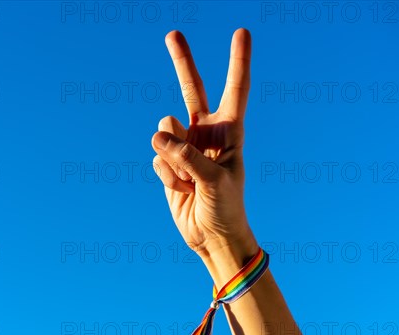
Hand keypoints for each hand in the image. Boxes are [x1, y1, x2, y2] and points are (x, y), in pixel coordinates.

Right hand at [151, 29, 258, 280]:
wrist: (211, 237)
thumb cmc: (226, 209)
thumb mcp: (215, 181)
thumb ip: (188, 157)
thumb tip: (158, 136)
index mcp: (230, 132)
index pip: (236, 90)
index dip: (238, 62)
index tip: (241, 32)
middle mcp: (206, 134)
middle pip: (192, 90)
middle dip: (182, 62)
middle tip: (173, 33)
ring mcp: (185, 148)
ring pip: (165, 131)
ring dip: (172, 156)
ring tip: (188, 179)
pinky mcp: (168, 164)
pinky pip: (157, 158)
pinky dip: (166, 176)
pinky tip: (181, 190)